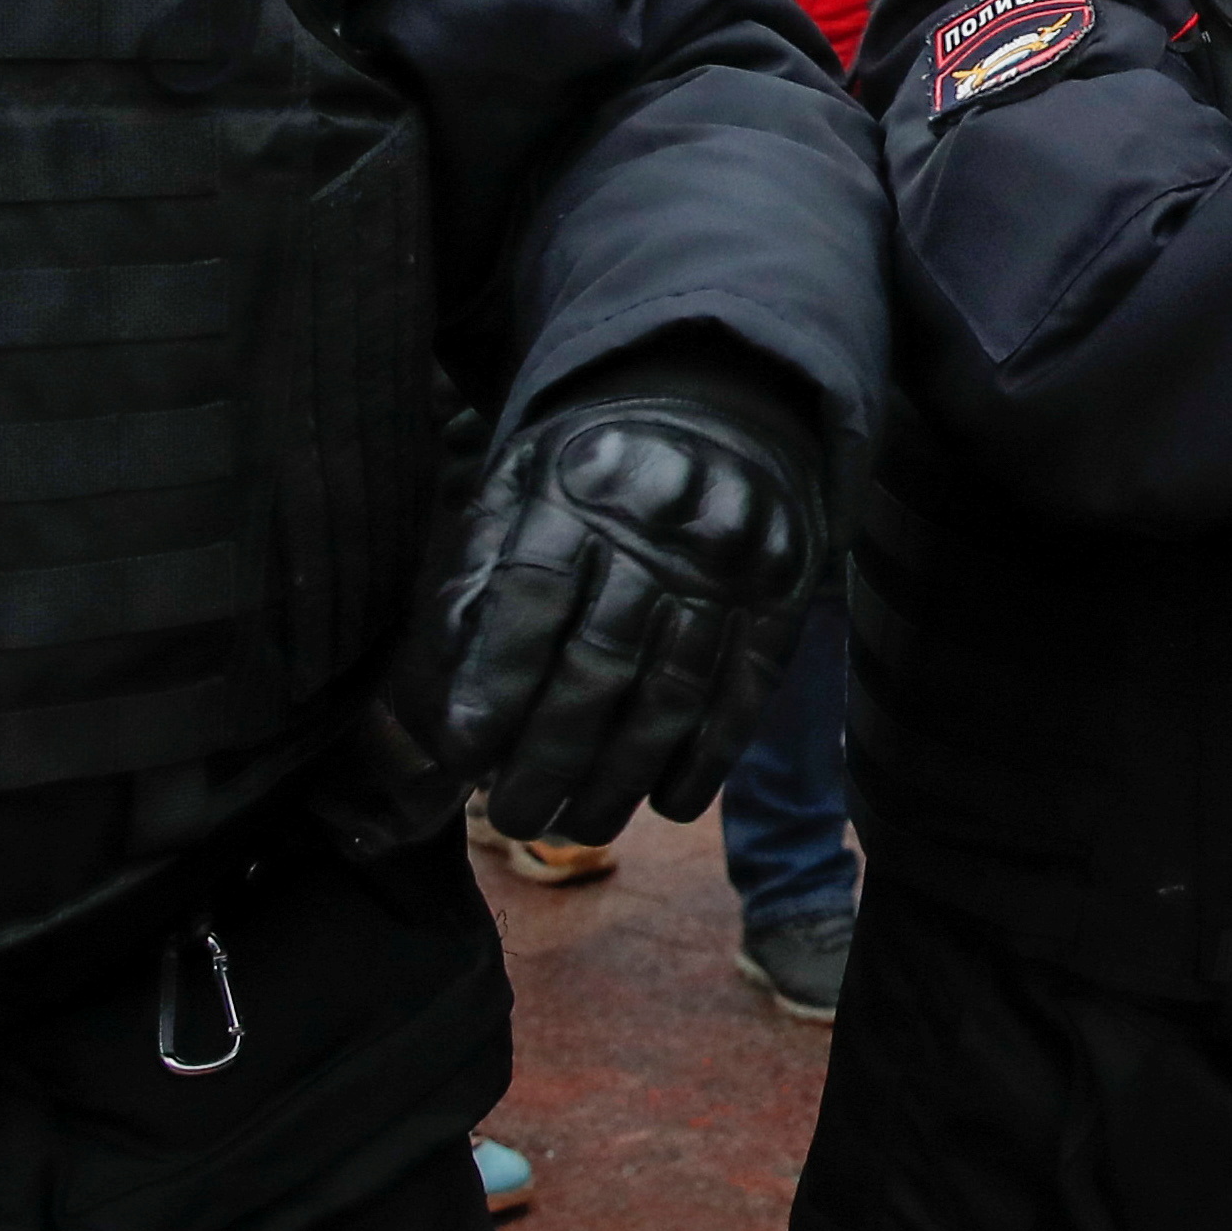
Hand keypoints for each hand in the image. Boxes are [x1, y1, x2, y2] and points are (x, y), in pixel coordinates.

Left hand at [438, 362, 833, 840]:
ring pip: (673, 694)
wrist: (724, 404)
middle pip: (601, 662)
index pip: (532, 595)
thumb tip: (448, 686)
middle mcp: (662, 524)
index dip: (496, 680)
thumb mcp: (519, 484)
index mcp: (580, 487)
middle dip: (549, 757)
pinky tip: (666, 802)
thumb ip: (478, 572)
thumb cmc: (593, 470)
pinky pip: (747, 695)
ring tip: (579, 825)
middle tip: (514, 817)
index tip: (464, 753)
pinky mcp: (783, 595)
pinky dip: (707, 760)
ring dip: (622, 777)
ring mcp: (732, 563)